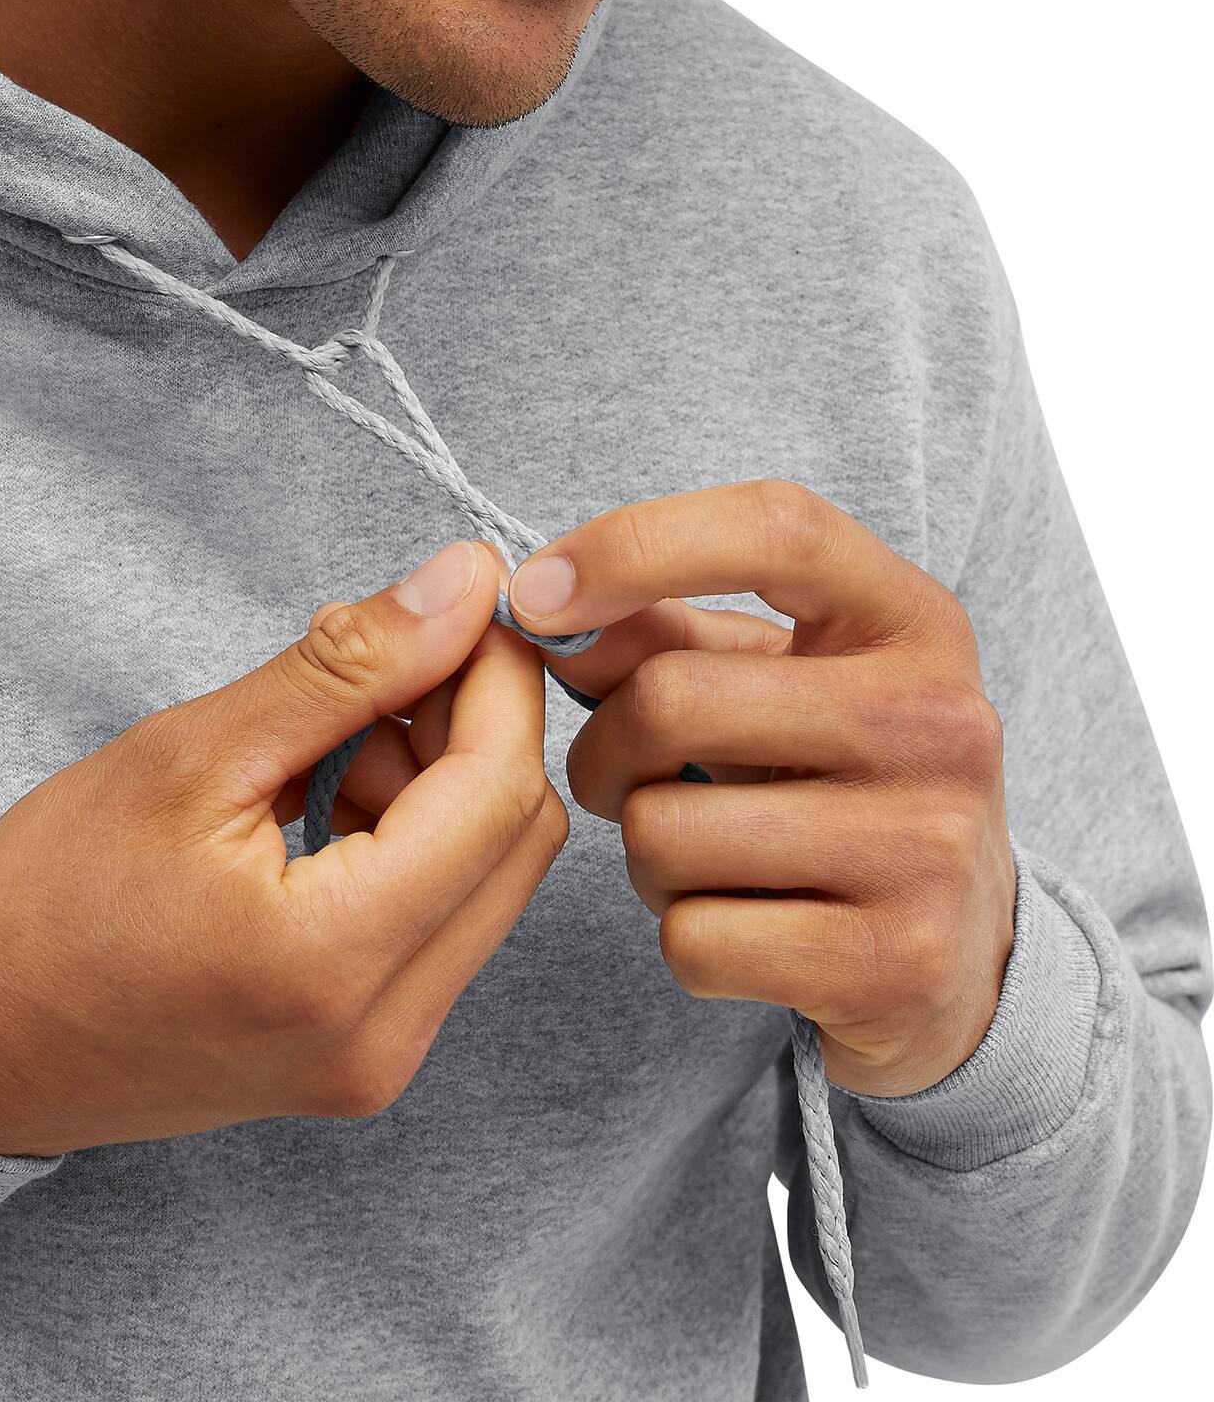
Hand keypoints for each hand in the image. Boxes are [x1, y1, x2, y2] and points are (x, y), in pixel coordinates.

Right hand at [0, 537, 569, 1156]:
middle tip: (384, 657)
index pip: (495, 793)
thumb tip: (462, 584)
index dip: (498, 678)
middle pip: (515, 841)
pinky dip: (407, 841)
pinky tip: (318, 798)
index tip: (468, 596)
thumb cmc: (43, 901)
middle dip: (473, 726)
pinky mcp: (361, 1058)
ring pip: (485, 880)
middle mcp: (382, 1035)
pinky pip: (437, 924)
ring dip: (435, 784)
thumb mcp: (188, 755)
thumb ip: (343, 668)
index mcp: (332, 961)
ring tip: (316, 738)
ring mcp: (378, 1060)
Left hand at [503, 477, 1016, 1098]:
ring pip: (662, 833)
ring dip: (643, 851)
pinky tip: (741, 925)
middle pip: (671, 700)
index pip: (774, 528)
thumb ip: (657, 631)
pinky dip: (683, 937)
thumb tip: (542, 616)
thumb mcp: (771, 678)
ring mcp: (932, 847)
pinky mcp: (900, 964)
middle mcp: (944, 721)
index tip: (533, 593)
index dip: (634, 545)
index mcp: (913, 618)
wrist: (959, 946)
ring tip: (703, 853)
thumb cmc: (828, 776)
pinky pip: (693, 940)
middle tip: (619, 773)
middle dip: (603, 746)